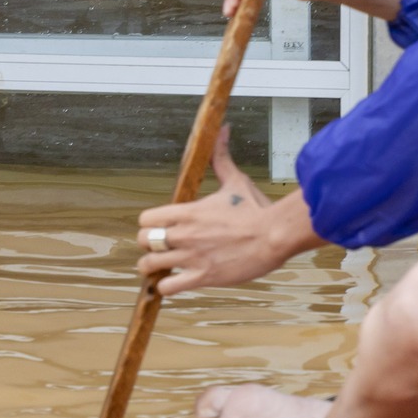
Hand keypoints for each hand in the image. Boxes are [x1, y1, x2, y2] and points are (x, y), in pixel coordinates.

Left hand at [136, 128, 319, 295]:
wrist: (274, 235)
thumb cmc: (256, 209)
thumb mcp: (234, 180)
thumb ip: (221, 157)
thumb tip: (223, 129)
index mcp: (188, 211)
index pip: (146, 219)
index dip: (148, 225)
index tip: (158, 228)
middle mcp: (184, 234)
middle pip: (143, 241)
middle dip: (148, 246)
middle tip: (158, 249)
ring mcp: (191, 257)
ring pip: (149, 266)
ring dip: (152, 269)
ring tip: (160, 270)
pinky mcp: (203, 277)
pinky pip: (169, 288)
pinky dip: (166, 288)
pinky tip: (175, 283)